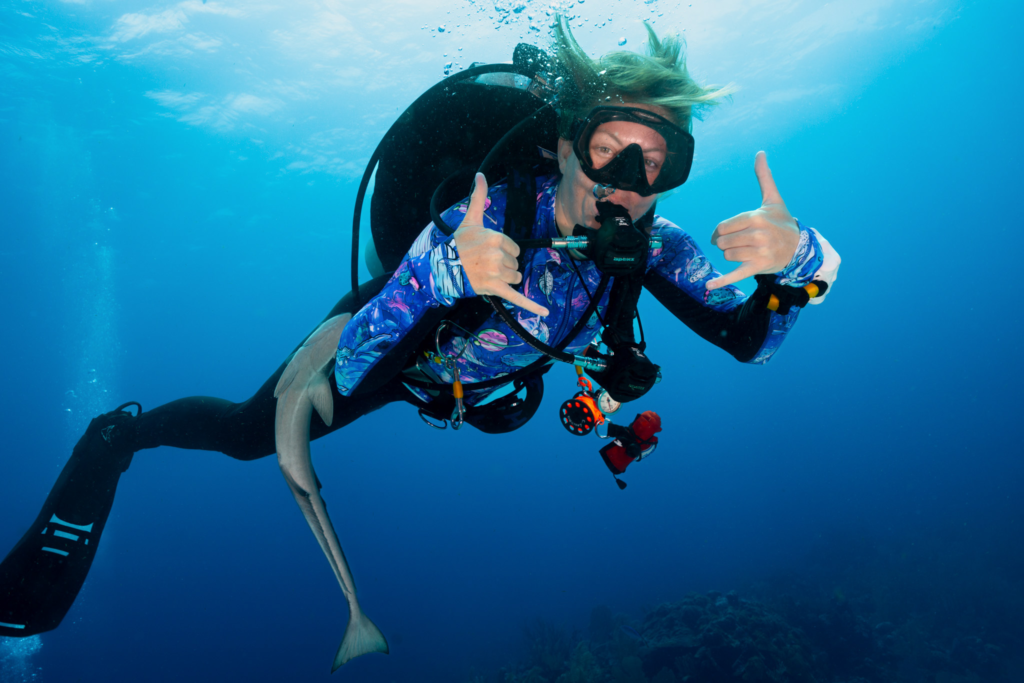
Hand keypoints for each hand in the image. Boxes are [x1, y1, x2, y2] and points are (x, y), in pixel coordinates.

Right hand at [455, 173, 549, 316]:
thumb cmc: (458, 244)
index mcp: (497, 238)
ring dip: (505, 279)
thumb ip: (478, 196)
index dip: (504, 252)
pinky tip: (544, 313)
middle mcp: (498, 255)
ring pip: (514, 278)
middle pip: (515, 264)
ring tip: (486, 275)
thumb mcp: (471, 218)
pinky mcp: (495, 289)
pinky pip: (517, 298)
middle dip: (503, 265)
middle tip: (484, 264)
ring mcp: (497, 273)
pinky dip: (532, 307)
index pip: (514, 248)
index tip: (488, 252)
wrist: (443, 267)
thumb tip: (481, 173)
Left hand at [707, 151, 800, 289]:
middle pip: (722, 242)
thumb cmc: (782, 222)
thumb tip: (760, 152)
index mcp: (756, 217)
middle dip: (725, 243)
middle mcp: (757, 235)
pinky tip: (709, 286)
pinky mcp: (758, 268)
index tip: (721, 235)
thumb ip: (764, 177)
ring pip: (727, 255)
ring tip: (746, 251)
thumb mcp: (773, 199)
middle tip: (738, 243)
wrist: (800, 247)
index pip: (722, 227)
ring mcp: (758, 252)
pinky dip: (721, 281)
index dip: (718, 232)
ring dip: (731, 255)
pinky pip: (735, 275)